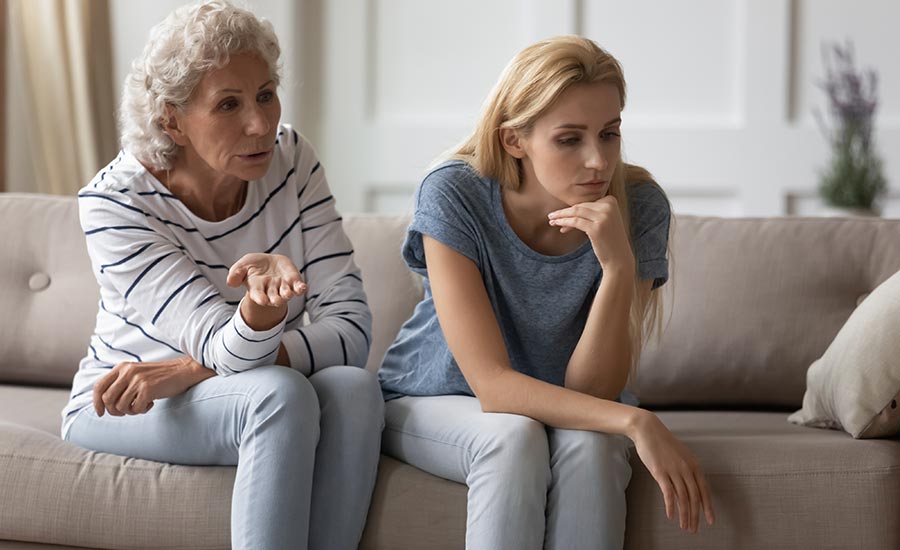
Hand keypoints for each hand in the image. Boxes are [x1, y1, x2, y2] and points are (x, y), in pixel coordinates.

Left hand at [92, 355, 215, 416]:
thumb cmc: (160, 376)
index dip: (96, 402)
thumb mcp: (137, 373)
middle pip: (107, 399)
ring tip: (140, 405)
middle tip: (125, 412)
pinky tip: (151, 404)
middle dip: (114, 411)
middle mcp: (127, 372)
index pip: (99, 386)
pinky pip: (135, 409)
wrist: (183, 371)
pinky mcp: (148, 389)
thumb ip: (121, 382)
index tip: (100, 413)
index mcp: (122, 367)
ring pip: (120, 406)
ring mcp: (137, 380)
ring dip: (130, 411)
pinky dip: (142, 410)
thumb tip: (105, 403)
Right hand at [226, 253, 306, 306]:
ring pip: (286, 293)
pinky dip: (300, 288)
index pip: (258, 295)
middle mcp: (271, 290)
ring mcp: (283, 286)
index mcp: (257, 288)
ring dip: (287, 294)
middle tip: (276, 301)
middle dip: (275, 299)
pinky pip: (298, 287)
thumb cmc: (253, 266)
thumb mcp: (242, 266)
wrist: (268, 263)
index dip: (260, 298)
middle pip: (273, 297)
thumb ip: (236, 273)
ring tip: (288, 294)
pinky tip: (302, 287)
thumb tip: (230, 281)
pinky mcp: (293, 281)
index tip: (262, 301)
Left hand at [548, 197, 634, 273]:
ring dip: (561, 216)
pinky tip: (557, 225)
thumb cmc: (609, 240)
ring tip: (551, 220)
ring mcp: (603, 217)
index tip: (562, 217)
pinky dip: (563, 222)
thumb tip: (568, 209)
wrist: (619, 258)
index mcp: (611, 201)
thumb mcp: (603, 221)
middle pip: (580, 206)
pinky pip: (575, 222)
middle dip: (564, 212)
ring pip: (575, 212)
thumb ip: (591, 212)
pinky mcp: (596, 228)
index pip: (586, 203)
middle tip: (551, 216)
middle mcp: (609, 207)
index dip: (573, 210)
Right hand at [629, 410, 715, 532]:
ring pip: (683, 498)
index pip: (704, 490)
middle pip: (695, 497)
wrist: (648, 430)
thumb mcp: (679, 457)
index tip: (710, 520)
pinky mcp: (660, 472)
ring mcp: (674, 470)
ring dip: (685, 515)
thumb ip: (684, 472)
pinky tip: (671, 516)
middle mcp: (686, 468)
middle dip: (696, 515)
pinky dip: (670, 506)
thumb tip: (686, 490)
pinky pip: (667, 493)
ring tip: (684, 526)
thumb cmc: (662, 443)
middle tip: (694, 529)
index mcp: (693, 465)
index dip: (708, 507)